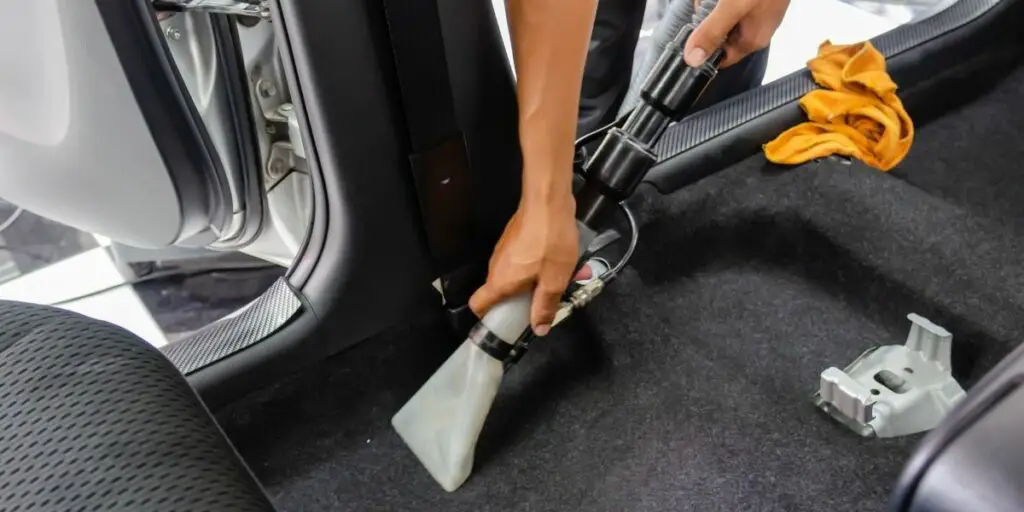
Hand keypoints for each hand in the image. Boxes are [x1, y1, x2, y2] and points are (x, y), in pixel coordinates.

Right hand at [469, 196, 579, 335]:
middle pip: (499, 292)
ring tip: (557, 278)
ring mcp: (503, 250)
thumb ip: (545, 306)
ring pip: (513, 275)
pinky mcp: (513, 238)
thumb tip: (539, 329)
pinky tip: (556, 259)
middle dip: (520, 300)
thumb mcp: (554, 280)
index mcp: (500, 282)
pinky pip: (520, 260)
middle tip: (543, 300)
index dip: (488, 316)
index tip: (506, 321)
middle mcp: (496, 266)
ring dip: (531, 280)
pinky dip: (534, 264)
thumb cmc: (550, 242)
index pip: (478, 304)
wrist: (548, 201)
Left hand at [684, 0, 790, 67]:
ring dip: (712, 4)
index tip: (692, 35)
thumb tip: (693, 60)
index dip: (703, 50)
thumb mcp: (732, 7)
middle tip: (707, 3)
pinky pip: (731, 5)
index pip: (720, 59)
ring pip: (723, 16)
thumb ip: (712, 32)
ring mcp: (756, 13)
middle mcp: (755, 30)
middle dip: (707, 18)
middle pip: (719, 33)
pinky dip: (723, 0)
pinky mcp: (755, 1)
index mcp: (751, 40)